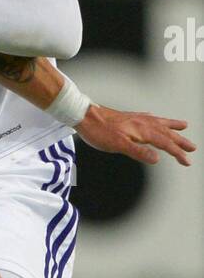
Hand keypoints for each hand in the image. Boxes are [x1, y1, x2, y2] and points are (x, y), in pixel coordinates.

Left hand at [77, 104, 195, 165]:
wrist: (84, 115)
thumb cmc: (99, 131)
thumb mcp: (118, 145)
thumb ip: (138, 152)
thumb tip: (157, 158)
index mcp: (143, 130)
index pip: (165, 143)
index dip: (177, 152)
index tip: (187, 161)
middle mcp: (143, 123)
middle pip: (166, 132)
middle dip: (180, 141)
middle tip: (193, 148)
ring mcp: (136, 119)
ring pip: (159, 123)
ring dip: (173, 127)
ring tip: (183, 126)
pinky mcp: (129, 117)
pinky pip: (149, 118)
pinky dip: (157, 120)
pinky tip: (155, 119)